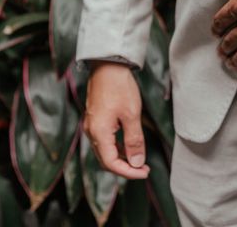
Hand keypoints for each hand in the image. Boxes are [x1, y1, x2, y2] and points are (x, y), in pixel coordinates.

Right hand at [82, 61, 149, 178]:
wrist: (108, 65)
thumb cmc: (119, 87)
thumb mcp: (132, 114)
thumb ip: (134, 140)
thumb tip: (137, 162)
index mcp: (99, 133)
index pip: (111, 163)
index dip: (128, 172)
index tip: (144, 172)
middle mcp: (92, 131)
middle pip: (106, 160)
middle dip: (125, 168)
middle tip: (143, 169)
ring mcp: (92, 125)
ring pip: (105, 151)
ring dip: (121, 158)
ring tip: (139, 158)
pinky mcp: (96, 118)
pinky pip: (105, 140)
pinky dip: (117, 147)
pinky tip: (129, 144)